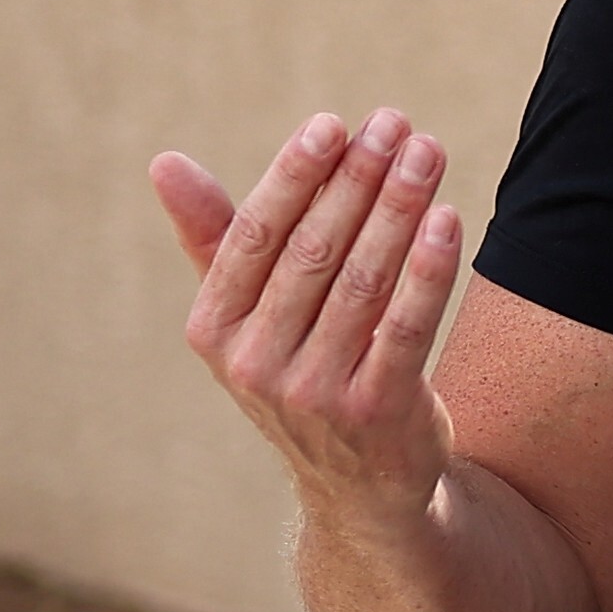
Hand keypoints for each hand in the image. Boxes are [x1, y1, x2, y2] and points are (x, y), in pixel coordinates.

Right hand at [151, 108, 467, 540]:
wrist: (361, 487)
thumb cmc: (303, 372)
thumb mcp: (249, 317)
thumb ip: (216, 239)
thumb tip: (164, 162)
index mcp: (213, 330)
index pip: (254, 236)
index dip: (294, 176)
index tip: (333, 124)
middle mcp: (255, 363)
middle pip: (314, 251)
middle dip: (358, 180)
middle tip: (396, 125)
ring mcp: (316, 392)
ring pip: (364, 280)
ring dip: (400, 208)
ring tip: (428, 153)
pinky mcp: (378, 410)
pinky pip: (408, 326)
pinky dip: (429, 269)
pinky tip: (448, 219)